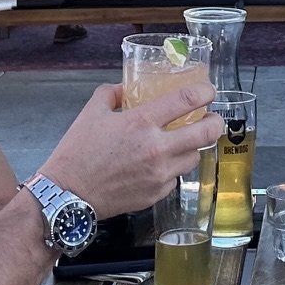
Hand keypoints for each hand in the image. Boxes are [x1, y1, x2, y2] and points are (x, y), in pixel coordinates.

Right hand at [39, 81, 222, 216]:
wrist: (68, 196)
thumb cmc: (77, 153)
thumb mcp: (91, 113)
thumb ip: (112, 94)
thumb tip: (126, 88)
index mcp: (141, 123)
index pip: (187, 100)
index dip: (205, 92)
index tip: (208, 91)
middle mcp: (156, 148)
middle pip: (206, 133)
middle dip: (216, 122)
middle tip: (211, 119)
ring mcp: (159, 174)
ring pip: (195, 157)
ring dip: (193, 147)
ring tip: (182, 142)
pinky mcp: (157, 194)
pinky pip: (175, 178)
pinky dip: (172, 169)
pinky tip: (159, 164)